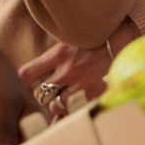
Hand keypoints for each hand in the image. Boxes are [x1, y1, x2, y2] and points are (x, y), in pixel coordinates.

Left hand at [19, 24, 135, 114]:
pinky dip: (75, 108)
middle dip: (43, 93)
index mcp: (57, 55)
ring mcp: (79, 83)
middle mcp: (65, 70)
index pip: (26, 74)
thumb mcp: (69, 38)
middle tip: (51, 88)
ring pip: (55, 105)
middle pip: (39, 93)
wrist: (118, 37)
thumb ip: (55, 54)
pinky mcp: (92, 91)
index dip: (28, 78)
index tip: (35, 76)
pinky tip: (77, 101)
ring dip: (56, 104)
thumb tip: (43, 64)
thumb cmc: (92, 36)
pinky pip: (76, 108)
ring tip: (62, 97)